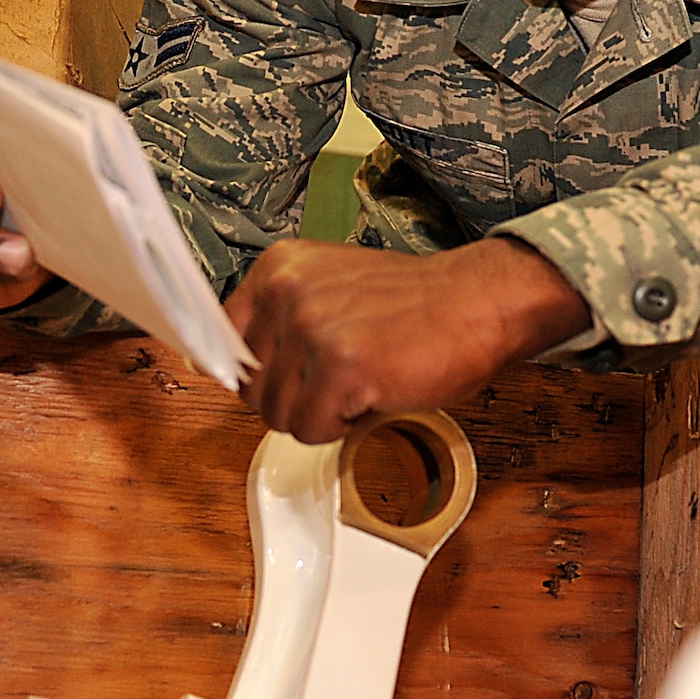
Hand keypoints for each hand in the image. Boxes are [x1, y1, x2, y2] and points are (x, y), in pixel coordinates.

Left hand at [226, 236, 590, 442]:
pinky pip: (313, 430)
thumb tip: (222, 368)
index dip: (252, 373)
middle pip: (250, 387)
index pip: (222, 339)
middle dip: (294, 399)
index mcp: (278, 268)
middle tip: (339, 381)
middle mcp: (286, 292)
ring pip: (278, 415)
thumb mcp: (330, 290)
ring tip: (359, 383)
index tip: (276, 382)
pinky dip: (344, 428)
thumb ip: (279, 319)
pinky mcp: (340, 368)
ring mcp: (312, 329)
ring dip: (320, 415)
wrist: (477, 302)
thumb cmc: (414, 304)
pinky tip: (373, 394)